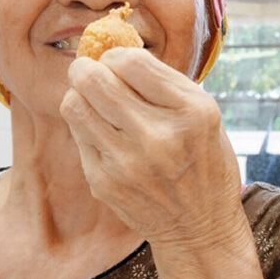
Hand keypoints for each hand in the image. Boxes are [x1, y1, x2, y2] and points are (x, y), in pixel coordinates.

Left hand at [60, 47, 245, 248]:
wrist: (199, 228)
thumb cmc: (203, 161)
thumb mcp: (205, 114)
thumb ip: (164, 82)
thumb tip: (115, 50)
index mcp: (192, 112)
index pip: (131, 62)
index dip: (116, 54)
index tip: (117, 61)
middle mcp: (159, 136)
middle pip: (94, 79)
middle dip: (86, 68)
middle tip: (91, 71)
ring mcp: (128, 163)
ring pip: (74, 104)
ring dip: (80, 95)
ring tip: (94, 100)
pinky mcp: (105, 182)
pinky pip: (78, 135)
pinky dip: (86, 126)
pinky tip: (104, 133)